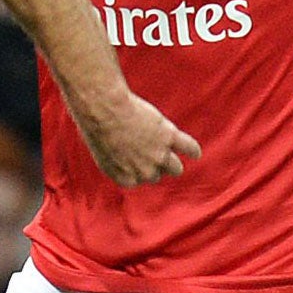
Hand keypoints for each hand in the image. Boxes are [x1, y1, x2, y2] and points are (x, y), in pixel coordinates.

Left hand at [72, 90, 200, 186]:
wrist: (105, 111)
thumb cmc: (97, 126)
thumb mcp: (102, 151)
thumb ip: (117, 161)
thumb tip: (126, 159)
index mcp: (124, 177)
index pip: (138, 181)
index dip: (138, 170)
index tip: (136, 162)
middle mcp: (143, 171)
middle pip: (156, 175)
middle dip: (153, 166)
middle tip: (148, 153)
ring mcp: (158, 155)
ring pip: (175, 168)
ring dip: (173, 164)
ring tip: (174, 160)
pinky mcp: (169, 137)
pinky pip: (189, 148)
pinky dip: (193, 150)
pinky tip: (195, 153)